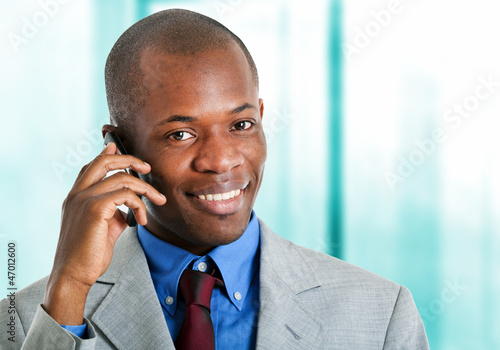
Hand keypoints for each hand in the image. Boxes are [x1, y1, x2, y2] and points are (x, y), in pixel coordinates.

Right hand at [42, 142, 165, 324]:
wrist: (73, 274)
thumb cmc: (88, 254)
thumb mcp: (104, 227)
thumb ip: (114, 211)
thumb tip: (131, 205)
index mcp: (76, 197)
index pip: (91, 166)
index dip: (107, 154)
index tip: (120, 148)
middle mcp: (77, 194)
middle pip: (104, 161)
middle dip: (130, 159)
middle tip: (147, 168)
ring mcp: (84, 199)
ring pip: (122, 178)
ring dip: (146, 189)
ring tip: (158, 200)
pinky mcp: (95, 209)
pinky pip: (126, 195)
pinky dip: (140, 205)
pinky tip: (141, 219)